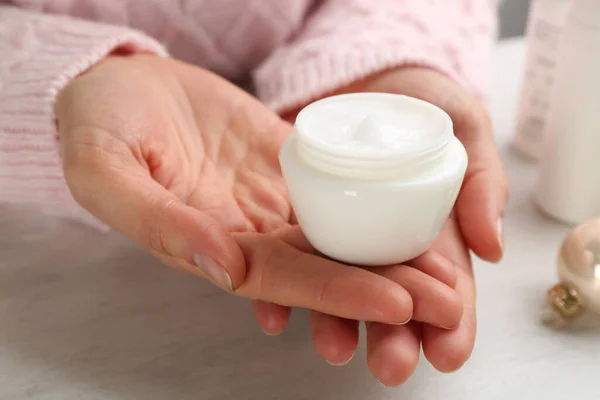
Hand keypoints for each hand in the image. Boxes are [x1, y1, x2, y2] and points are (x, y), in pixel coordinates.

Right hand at [55, 56, 460, 329]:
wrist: (116, 84)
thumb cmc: (98, 124)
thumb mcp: (104, 168)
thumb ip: (157, 221)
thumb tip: (219, 267)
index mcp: (203, 243)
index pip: (282, 278)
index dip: (338, 293)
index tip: (397, 303)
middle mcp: (244, 231)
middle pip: (323, 268)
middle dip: (386, 288)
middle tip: (449, 305)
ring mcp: (267, 199)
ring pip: (337, 237)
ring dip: (392, 258)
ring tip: (450, 276)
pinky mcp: (284, 165)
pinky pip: (335, 191)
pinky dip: (375, 209)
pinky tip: (414, 221)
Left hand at [266, 67, 508, 383]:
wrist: (364, 76)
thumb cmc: (420, 100)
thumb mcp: (463, 124)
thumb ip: (482, 177)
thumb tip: (493, 246)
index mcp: (428, 229)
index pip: (443, 284)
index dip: (449, 321)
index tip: (448, 351)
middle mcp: (381, 240)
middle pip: (389, 295)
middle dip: (393, 335)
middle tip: (392, 363)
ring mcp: (336, 231)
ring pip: (337, 285)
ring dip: (337, 321)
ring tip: (336, 348)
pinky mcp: (294, 215)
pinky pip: (285, 254)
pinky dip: (280, 285)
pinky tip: (277, 314)